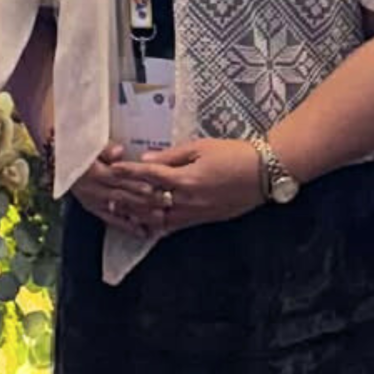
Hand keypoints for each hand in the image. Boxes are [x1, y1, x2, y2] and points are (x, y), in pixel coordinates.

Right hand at [76, 145, 165, 236]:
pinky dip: (127, 226)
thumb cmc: (77, 148)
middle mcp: (94, 189)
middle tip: (166, 201)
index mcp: (94, 172)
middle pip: (123, 195)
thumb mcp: (88, 144)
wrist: (58, 160)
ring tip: (159, 219)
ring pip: (120, 209)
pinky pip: (111, 220)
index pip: (119, 178)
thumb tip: (120, 151)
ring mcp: (94, 201)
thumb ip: (105, 149)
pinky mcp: (93, 209)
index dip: (137, 182)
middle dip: (146, 200)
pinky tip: (142, 232)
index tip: (155, 185)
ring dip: (140, 215)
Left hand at [109, 138, 264, 235]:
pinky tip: (147, 224)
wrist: (264, 174)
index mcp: (186, 179)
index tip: (112, 169)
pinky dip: (159, 225)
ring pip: (160, 219)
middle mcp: (188, 200)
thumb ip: (172, 155)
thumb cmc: (234, 154)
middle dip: (128, 198)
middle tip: (108, 195)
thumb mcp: (201, 147)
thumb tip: (147, 159)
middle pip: (150, 202)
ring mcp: (196, 213)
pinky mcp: (204, 220)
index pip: (149, 176)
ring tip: (122, 211)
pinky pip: (175, 226)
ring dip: (140, 215)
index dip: (128, 172)